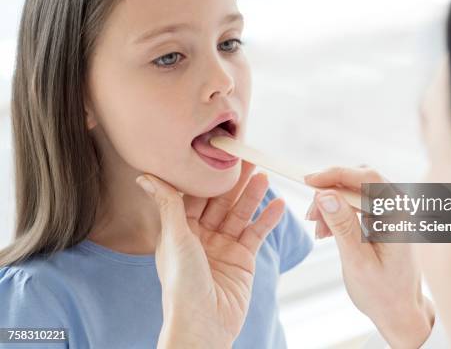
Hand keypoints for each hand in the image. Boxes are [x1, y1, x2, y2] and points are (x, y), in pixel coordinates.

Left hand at [136, 161, 284, 347]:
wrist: (204, 323)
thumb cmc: (182, 283)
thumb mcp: (174, 238)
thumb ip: (168, 203)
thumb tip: (144, 176)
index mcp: (181, 230)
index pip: (197, 196)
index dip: (208, 176)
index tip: (220, 155)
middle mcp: (202, 236)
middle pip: (221, 202)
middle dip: (235, 182)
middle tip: (249, 158)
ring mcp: (224, 247)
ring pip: (240, 214)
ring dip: (253, 196)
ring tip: (264, 176)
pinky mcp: (243, 258)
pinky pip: (257, 233)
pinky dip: (268, 219)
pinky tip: (278, 204)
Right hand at [305, 166, 434, 347]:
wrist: (400, 312)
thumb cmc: (383, 293)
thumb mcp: (357, 262)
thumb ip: (342, 226)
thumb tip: (324, 195)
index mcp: (399, 216)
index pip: (368, 178)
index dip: (337, 174)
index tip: (309, 181)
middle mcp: (398, 208)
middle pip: (359, 180)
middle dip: (330, 192)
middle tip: (310, 216)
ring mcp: (390, 212)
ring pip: (354, 191)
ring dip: (332, 205)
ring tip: (318, 231)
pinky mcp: (381, 219)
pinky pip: (355, 204)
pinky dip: (338, 213)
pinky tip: (327, 232)